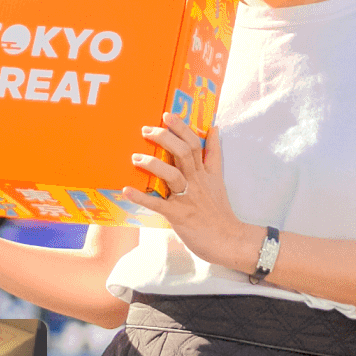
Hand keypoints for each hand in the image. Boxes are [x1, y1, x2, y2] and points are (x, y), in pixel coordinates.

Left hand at [123, 113, 243, 267]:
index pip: (195, 143)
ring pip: (172, 175)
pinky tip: (126, 190)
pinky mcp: (179, 216)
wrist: (229, 239)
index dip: (181, 128)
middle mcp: (196, 182)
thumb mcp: (218, 178)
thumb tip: (214, 128)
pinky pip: (159, 205)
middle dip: (165, 138)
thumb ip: (213, 154)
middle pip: (183, 153)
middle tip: (146, 130)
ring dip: (153, 164)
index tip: (167, 115)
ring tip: (135, 157)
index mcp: (204, 172)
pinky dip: (142, 197)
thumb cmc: (219, 210)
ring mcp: (188, 198)